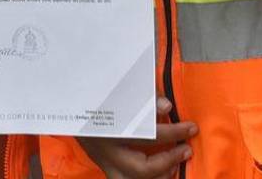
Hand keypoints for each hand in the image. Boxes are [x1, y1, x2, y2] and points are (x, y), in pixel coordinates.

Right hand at [78, 99, 195, 178]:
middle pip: (142, 167)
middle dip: (169, 160)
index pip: (147, 135)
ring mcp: (105, 163)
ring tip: (175, 164)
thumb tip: (167, 107)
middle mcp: (105, 151)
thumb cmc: (98, 95)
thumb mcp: (118, 91)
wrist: (71, 106)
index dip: (172, 132)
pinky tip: (162, 172)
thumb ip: (143, 98)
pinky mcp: (106, 168)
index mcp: (110, 127)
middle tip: (186, 149)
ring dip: (160, 175)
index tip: (190, 127)